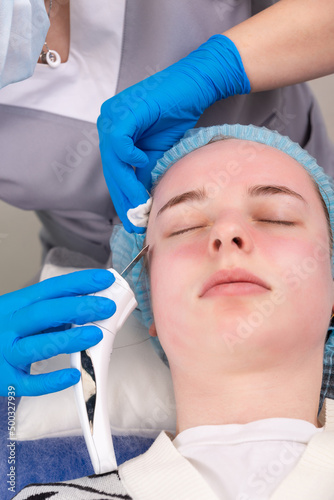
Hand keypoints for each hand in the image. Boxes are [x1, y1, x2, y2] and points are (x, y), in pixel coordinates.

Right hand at [0, 269, 115, 396]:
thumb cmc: (3, 333)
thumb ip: (50, 312)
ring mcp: (5, 354)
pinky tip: (73, 375)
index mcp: (15, 305)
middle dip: (77, 308)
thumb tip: (89, 306)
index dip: (78, 283)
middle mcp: (8, 326)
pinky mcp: (5, 380)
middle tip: (106, 307)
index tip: (104, 278)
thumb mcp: (20, 315)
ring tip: (95, 335)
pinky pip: (29, 383)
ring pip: (36, 346)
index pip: (49, 289)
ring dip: (68, 339)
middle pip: (43, 313)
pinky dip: (51, 380)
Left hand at [98, 34, 249, 232]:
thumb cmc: (176, 117)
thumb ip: (145, 175)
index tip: (132, 221)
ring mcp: (113, 115)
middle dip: (123, 197)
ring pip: (113, 159)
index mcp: (113, 133)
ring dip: (126, 184)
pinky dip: (129, 156)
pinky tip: (142, 163)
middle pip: (111, 168)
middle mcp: (108, 123)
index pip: (114, 172)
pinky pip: (119, 140)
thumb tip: (141, 205)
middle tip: (135, 220)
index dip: (122, 198)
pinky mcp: (124, 110)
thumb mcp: (156, 154)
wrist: (194, 88)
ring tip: (140, 204)